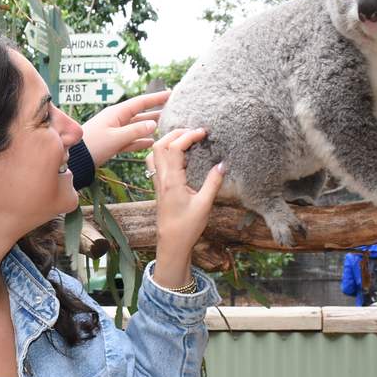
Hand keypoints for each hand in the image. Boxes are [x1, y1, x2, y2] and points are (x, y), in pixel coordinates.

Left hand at [80, 89, 169, 165]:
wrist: (76, 158)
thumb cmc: (93, 144)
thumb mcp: (116, 137)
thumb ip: (135, 131)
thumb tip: (153, 124)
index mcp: (117, 113)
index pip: (140, 102)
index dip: (156, 98)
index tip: (170, 93)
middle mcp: (117, 119)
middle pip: (140, 114)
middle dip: (156, 111)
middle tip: (172, 109)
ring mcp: (114, 131)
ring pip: (136, 127)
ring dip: (150, 127)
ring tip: (166, 124)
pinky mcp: (112, 142)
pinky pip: (130, 140)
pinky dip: (141, 141)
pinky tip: (151, 142)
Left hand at [146, 128, 225, 288]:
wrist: (171, 244)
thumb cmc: (187, 227)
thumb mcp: (205, 205)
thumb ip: (213, 183)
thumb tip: (222, 164)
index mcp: (172, 181)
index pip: (174, 148)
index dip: (187, 136)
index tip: (202, 132)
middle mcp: (161, 179)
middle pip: (159, 145)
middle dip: (176, 133)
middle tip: (194, 132)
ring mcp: (157, 182)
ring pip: (154, 153)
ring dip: (168, 141)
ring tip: (186, 139)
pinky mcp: (158, 187)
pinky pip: (156, 162)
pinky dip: (165, 152)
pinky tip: (179, 155)